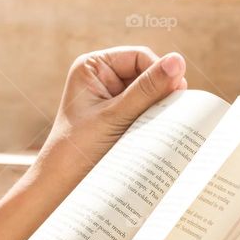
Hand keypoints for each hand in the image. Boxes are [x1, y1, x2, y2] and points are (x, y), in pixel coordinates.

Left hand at [35, 46, 187, 186]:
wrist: (62, 183)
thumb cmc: (79, 148)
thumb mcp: (115, 116)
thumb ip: (147, 89)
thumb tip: (178, 60)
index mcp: (92, 67)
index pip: (139, 57)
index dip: (160, 71)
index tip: (176, 93)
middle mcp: (101, 77)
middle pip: (146, 73)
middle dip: (160, 91)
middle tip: (173, 111)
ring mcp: (110, 97)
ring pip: (149, 92)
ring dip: (159, 106)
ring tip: (165, 123)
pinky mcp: (118, 116)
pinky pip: (145, 109)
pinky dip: (154, 118)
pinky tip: (158, 130)